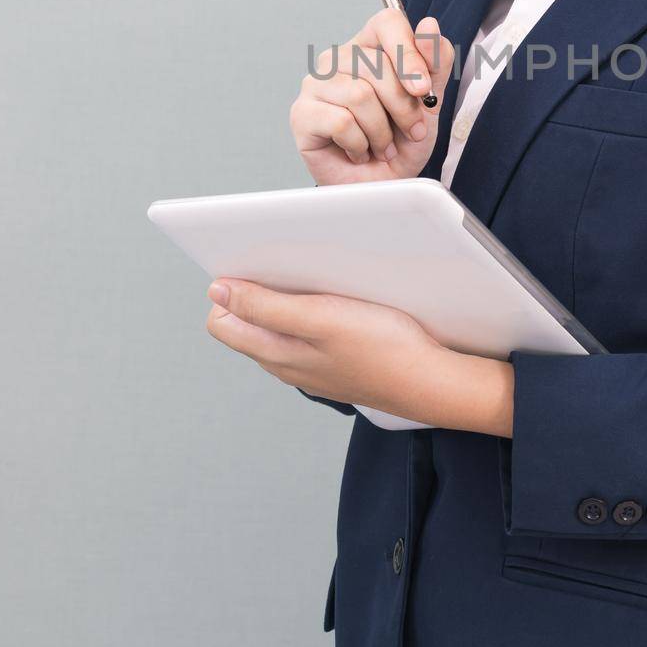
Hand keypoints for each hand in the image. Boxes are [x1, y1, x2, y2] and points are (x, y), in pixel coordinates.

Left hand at [205, 277, 445, 419]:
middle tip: (289, 268)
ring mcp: (311, 369)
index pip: (222, 323)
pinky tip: (339, 303)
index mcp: (273, 353)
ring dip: (287, 303)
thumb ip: (264, 308)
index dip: (231, 290)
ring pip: (279, 330)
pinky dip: (313, 316)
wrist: (430, 380)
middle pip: (248, 325)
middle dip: (257, 293)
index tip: (256, 266)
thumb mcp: (319, 318)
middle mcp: (286, 366)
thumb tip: (216, 293)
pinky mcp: (336, 365)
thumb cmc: (381, 348)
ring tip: (317, 281)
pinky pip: (308, 337)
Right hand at [291, 10, 455, 185]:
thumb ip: (435, 64)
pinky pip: (340, 122)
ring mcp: (315, 85)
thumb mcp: (430, 102)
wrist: (384, 184)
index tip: (423, 88)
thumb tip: (429, 26)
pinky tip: (360, 151)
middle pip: (375, 65)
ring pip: (359, 95)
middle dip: (403, 107)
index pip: (386, 23)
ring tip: (383, 145)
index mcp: (370, 47)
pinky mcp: (302, 114)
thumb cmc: (401, 141)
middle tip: (410, 130)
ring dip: (382, 131)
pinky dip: (360, 144)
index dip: (409, 52)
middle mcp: (339, 60)